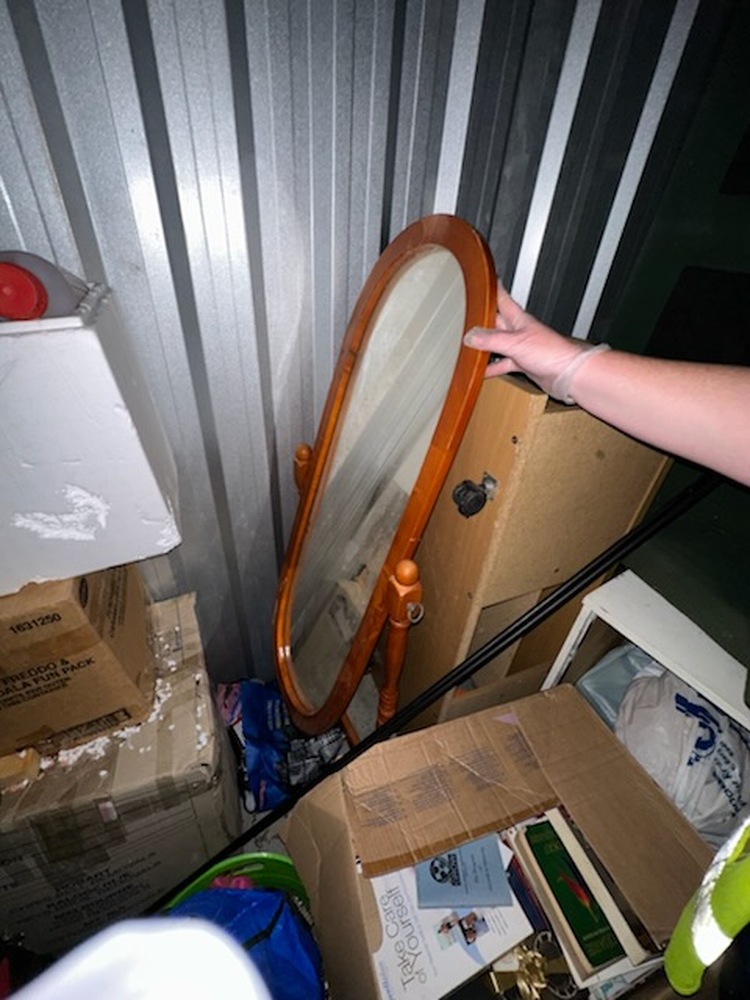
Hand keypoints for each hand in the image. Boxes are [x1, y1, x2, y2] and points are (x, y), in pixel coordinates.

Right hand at [464, 281, 603, 401]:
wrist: (568, 373)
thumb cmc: (552, 352)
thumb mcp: (515, 343)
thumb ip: (491, 339)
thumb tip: (470, 335)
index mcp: (519, 319)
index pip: (502, 298)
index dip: (493, 288)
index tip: (485, 278)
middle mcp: (519, 331)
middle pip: (495, 322)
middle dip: (481, 320)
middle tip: (466, 317)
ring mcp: (521, 347)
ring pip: (497, 343)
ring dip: (484, 346)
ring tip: (468, 345)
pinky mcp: (523, 362)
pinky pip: (502, 363)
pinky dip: (492, 367)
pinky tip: (482, 370)